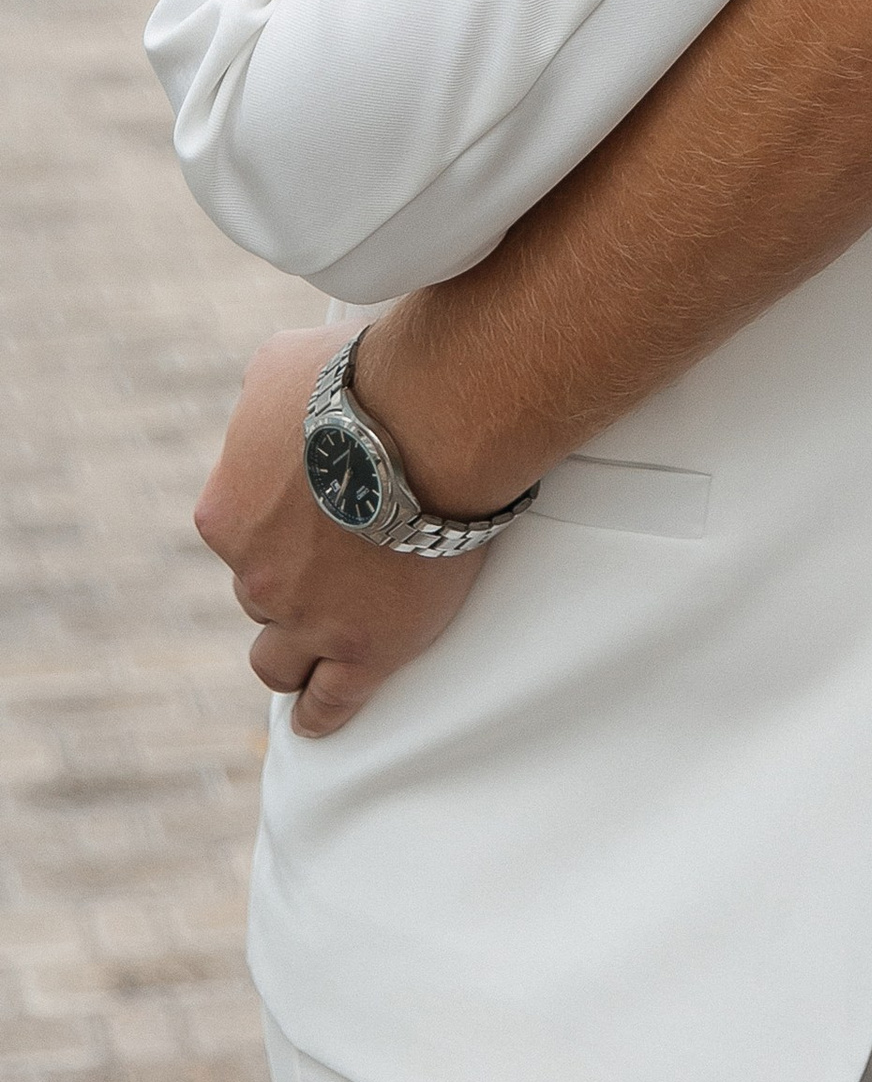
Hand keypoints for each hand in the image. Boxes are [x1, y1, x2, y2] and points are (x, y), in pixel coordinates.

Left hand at [194, 324, 488, 737]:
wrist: (434, 416)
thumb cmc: (367, 377)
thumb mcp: (280, 364)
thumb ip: (260, 401)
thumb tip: (263, 404)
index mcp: (226, 513)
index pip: (236, 534)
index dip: (275, 522)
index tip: (311, 509)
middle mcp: (255, 574)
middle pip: (262, 594)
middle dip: (291, 579)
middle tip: (339, 556)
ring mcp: (308, 618)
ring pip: (281, 657)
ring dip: (299, 646)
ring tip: (324, 643)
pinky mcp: (365, 648)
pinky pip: (330, 701)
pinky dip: (320, 711)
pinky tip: (319, 716)